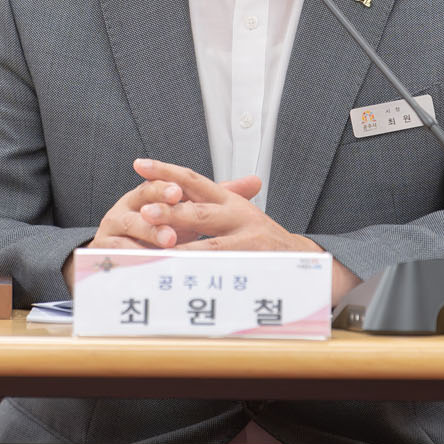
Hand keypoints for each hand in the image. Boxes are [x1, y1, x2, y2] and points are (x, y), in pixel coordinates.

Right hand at [63, 159, 259, 289]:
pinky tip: (145, 264)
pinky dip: (131, 258)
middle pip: (141, 201)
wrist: (116, 251)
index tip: (180, 192)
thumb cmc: (159, 228)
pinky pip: (115, 253)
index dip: (166, 185)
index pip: (157, 182)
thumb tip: (256, 181)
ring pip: (130, 228)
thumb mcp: (187, 211)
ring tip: (169, 242)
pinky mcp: (102, 249)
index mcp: (147, 192)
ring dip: (149, 234)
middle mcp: (127, 206)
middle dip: (160, 210)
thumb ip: (217, 196)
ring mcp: (113, 227)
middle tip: (176, 221)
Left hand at [135, 159, 362, 302]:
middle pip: (199, 211)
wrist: (303, 260)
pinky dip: (200, 276)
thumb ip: (208, 205)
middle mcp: (239, 216)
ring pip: (208, 246)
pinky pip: (221, 272)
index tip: (140, 165)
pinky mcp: (254, 266)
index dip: (166, 171)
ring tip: (155, 250)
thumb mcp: (238, 214)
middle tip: (144, 211)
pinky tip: (180, 279)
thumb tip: (170, 191)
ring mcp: (247, 242)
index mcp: (231, 201)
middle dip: (170, 212)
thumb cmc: (263, 239)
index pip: (194, 180)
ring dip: (180, 250)